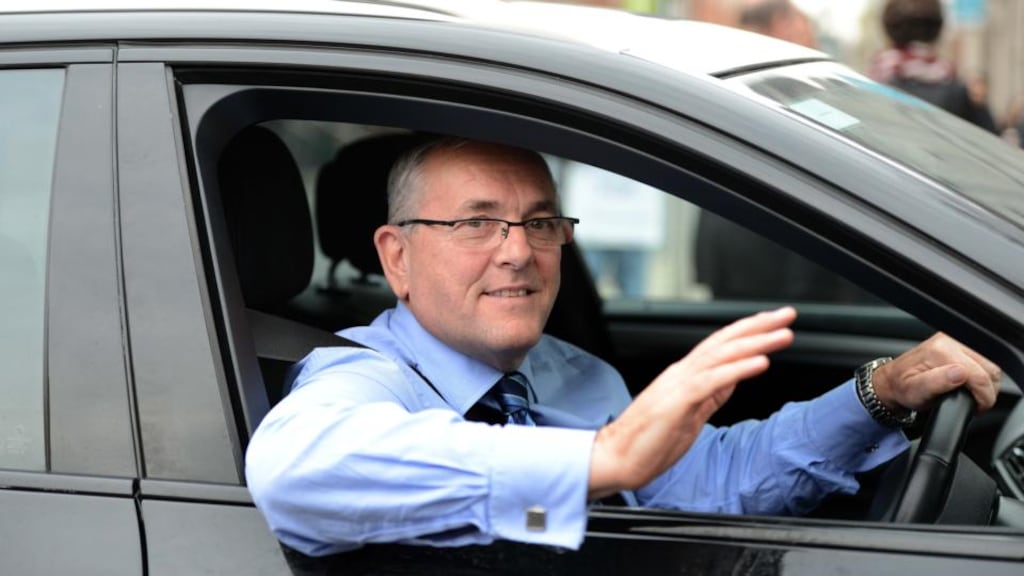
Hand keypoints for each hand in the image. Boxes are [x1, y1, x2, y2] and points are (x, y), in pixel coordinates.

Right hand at [588, 306, 795, 499]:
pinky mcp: (676, 402)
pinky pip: (712, 381)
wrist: (616, 458)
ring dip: (755, 343)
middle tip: (787, 315)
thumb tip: (733, 379)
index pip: (720, 345)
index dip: (748, 330)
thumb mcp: (689, 414)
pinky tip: (760, 362)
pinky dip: (737, 369)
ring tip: (782, 335)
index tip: (773, 322)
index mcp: (684, 376)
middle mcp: (681, 373)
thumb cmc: (647, 442)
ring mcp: (677, 385)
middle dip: (758, 326)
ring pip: (721, 356)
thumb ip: (710, 394)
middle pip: (724, 342)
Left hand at [872, 333, 1000, 412]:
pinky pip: (985, 360)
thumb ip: (937, 383)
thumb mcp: (916, 392)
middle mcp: (949, 340)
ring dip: (987, 382)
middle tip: (976, 404)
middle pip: (990, 368)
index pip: (980, 375)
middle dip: (987, 390)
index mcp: (940, 350)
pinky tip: (973, 384)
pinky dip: (984, 375)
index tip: (977, 408)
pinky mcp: (960, 343)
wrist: (894, 380)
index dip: (983, 396)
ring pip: (992, 364)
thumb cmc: (903, 387)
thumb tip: (961, 374)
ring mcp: (956, 339)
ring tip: (974, 395)